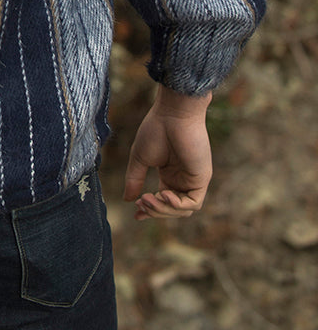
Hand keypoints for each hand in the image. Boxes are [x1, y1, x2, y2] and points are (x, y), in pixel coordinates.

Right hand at [123, 85, 212, 220]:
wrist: (173, 114)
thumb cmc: (156, 130)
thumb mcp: (140, 158)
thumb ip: (135, 179)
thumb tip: (127, 199)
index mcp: (169, 174)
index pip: (162, 201)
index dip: (150, 211)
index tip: (136, 215)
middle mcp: (182, 179)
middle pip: (172, 209)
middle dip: (154, 211)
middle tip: (140, 204)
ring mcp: (193, 180)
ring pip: (182, 210)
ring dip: (163, 210)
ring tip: (147, 199)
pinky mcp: (202, 178)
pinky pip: (193, 203)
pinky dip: (177, 205)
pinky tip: (163, 195)